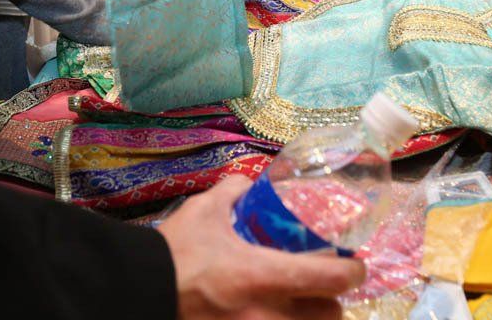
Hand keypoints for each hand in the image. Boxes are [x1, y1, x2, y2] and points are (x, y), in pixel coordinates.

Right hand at [158, 176, 364, 319]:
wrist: (137, 293)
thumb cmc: (174, 254)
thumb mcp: (204, 212)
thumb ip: (233, 192)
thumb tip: (249, 184)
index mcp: (263, 278)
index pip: (331, 280)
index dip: (352, 271)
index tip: (354, 264)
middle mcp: (268, 316)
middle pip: (329, 316)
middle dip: (332, 301)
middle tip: (323, 283)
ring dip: (311, 318)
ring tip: (301, 303)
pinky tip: (272, 314)